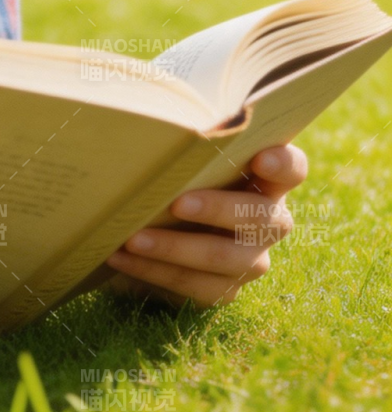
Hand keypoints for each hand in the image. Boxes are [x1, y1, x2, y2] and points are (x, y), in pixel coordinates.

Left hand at [104, 143, 306, 307]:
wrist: (145, 226)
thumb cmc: (167, 176)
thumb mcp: (177, 158)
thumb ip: (181, 145)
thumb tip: (151, 124)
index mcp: (264, 180)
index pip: (291, 168)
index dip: (283, 164)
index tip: (261, 158)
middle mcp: (268, 220)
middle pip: (260, 218)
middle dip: (216, 209)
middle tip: (176, 203)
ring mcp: (251, 258)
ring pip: (227, 258)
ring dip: (176, 248)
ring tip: (132, 238)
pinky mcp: (225, 288)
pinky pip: (199, 286)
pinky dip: (155, 271)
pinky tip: (120, 258)